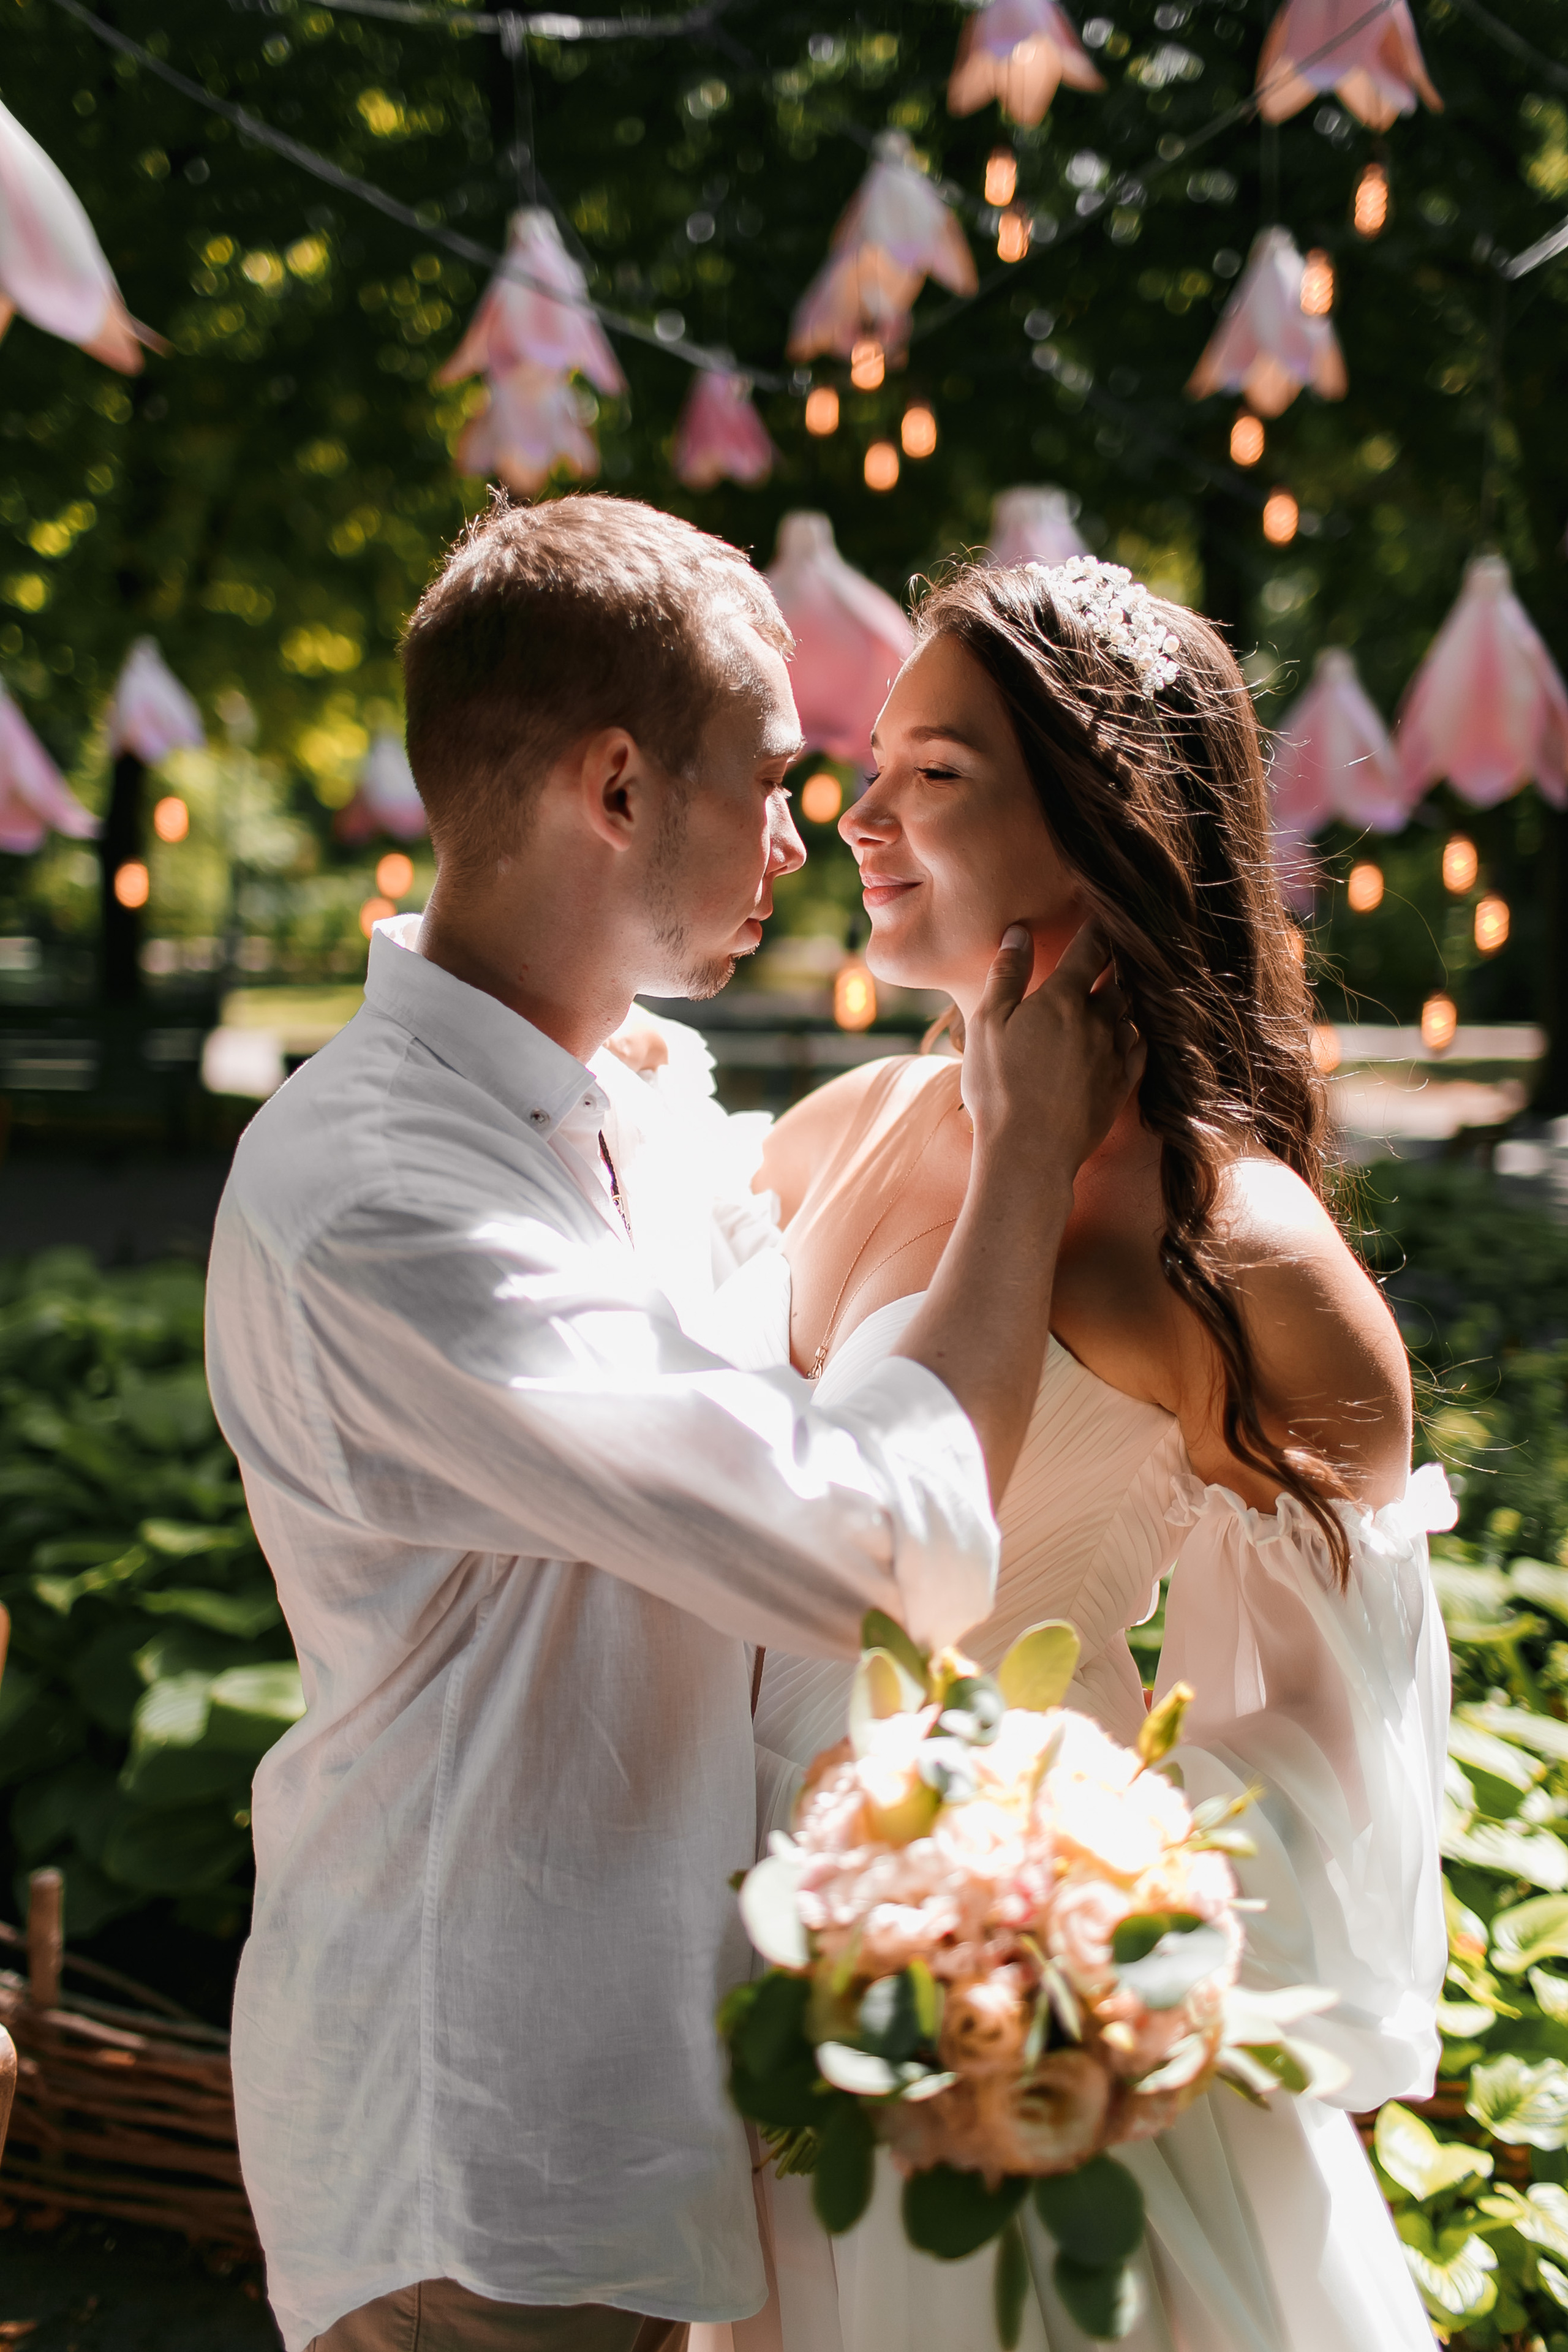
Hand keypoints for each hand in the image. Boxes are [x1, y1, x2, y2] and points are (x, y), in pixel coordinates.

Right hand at [961, 920, 1144, 1179]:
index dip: (1097, 926)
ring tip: (1124, 985)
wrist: (1029, 1152)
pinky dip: (1137, 1031)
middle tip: (1118, 945)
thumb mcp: (988, 1024)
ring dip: (1128, 995)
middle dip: (1118, 958)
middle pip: (1119, 977)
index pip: (1091, 948)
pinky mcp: (1122, 1084)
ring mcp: (1115, 1053)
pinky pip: (1140, 1047)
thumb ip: (1006, 975)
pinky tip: (1131, 1031)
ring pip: (1131, 1011)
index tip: (1102, 912)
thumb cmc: (998, 1086)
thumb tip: (1019, 933)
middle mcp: (1098, 1020)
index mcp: (1063, 998)